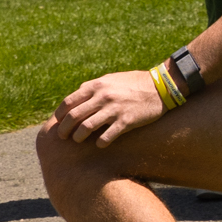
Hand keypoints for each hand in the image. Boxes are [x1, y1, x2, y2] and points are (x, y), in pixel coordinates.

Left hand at [54, 68, 169, 146]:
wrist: (162, 86)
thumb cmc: (135, 83)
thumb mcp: (112, 78)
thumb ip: (93, 86)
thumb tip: (77, 95)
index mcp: (97, 85)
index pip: (68, 102)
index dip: (60, 115)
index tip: (59, 122)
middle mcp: (103, 97)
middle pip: (73, 117)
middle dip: (64, 130)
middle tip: (64, 137)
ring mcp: (114, 109)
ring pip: (85, 128)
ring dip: (78, 137)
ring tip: (79, 140)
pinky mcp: (126, 121)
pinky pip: (106, 137)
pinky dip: (100, 143)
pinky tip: (100, 143)